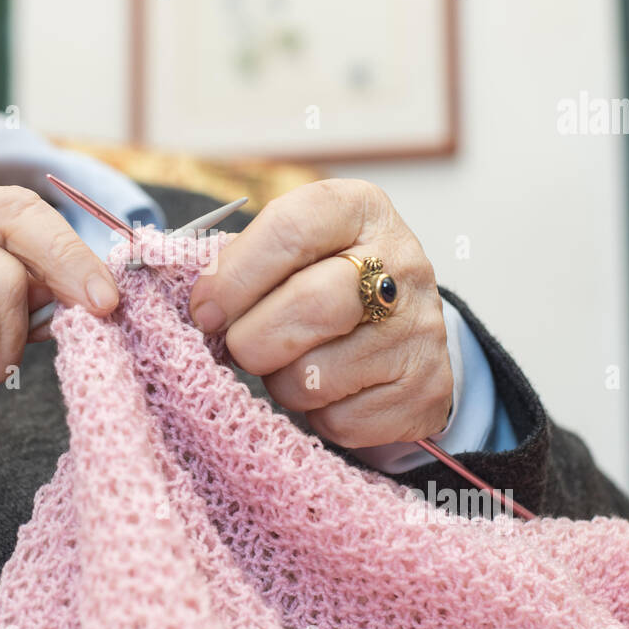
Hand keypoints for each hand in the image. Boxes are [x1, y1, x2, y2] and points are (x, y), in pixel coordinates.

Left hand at [187, 179, 452, 449]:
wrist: (402, 332)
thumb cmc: (323, 281)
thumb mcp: (293, 249)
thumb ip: (245, 262)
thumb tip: (202, 306)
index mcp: (359, 209)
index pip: (292, 228)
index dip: (235, 275)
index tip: (204, 309)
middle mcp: (402, 261)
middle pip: (311, 304)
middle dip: (252, 338)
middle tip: (237, 348)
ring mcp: (421, 328)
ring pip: (318, 374)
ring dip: (282, 381)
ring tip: (290, 364)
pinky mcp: (425, 390)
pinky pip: (341, 420)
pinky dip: (317, 416)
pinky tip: (327, 391)